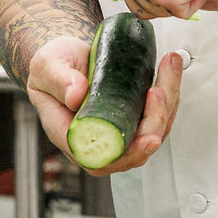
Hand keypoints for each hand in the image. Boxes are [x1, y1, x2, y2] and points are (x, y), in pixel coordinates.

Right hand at [24, 32, 184, 175]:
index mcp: (73, 137)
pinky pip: (157, 117)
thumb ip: (59, 80)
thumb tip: (76, 95)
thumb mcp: (48, 67)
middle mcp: (98, 141)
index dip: (131, 153)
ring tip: (168, 70)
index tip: (149, 137)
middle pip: (136, 148)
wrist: (64, 58)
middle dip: (156, 120)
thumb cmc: (52, 67)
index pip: (105, 159)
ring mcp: (118, 131)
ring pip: (152, 132)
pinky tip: (169, 72)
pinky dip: (168, 96)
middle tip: (159, 89)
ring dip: (168, 103)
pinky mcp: (132, 119)